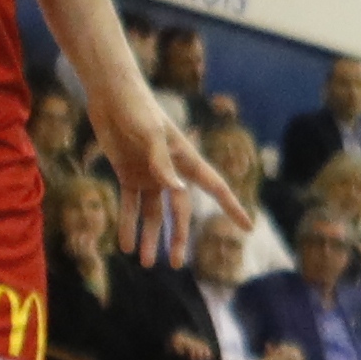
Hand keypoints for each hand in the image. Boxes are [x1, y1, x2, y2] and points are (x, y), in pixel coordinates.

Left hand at [105, 96, 243, 253]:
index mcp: (186, 160)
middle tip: (174, 264)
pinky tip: (124, 245)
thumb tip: (178, 190)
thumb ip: (163, 163)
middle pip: (179, 211)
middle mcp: (171, 171)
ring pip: (152, 213)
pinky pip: (129, 205)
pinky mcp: (128, 173)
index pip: (215, 187)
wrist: (111, 95)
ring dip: (149, 237)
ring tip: (145, 263)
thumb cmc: (138, 109)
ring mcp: (149, 174)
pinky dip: (127, 223)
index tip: (248, 228)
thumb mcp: (151, 134)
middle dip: (177, 237)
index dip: (232, 208)